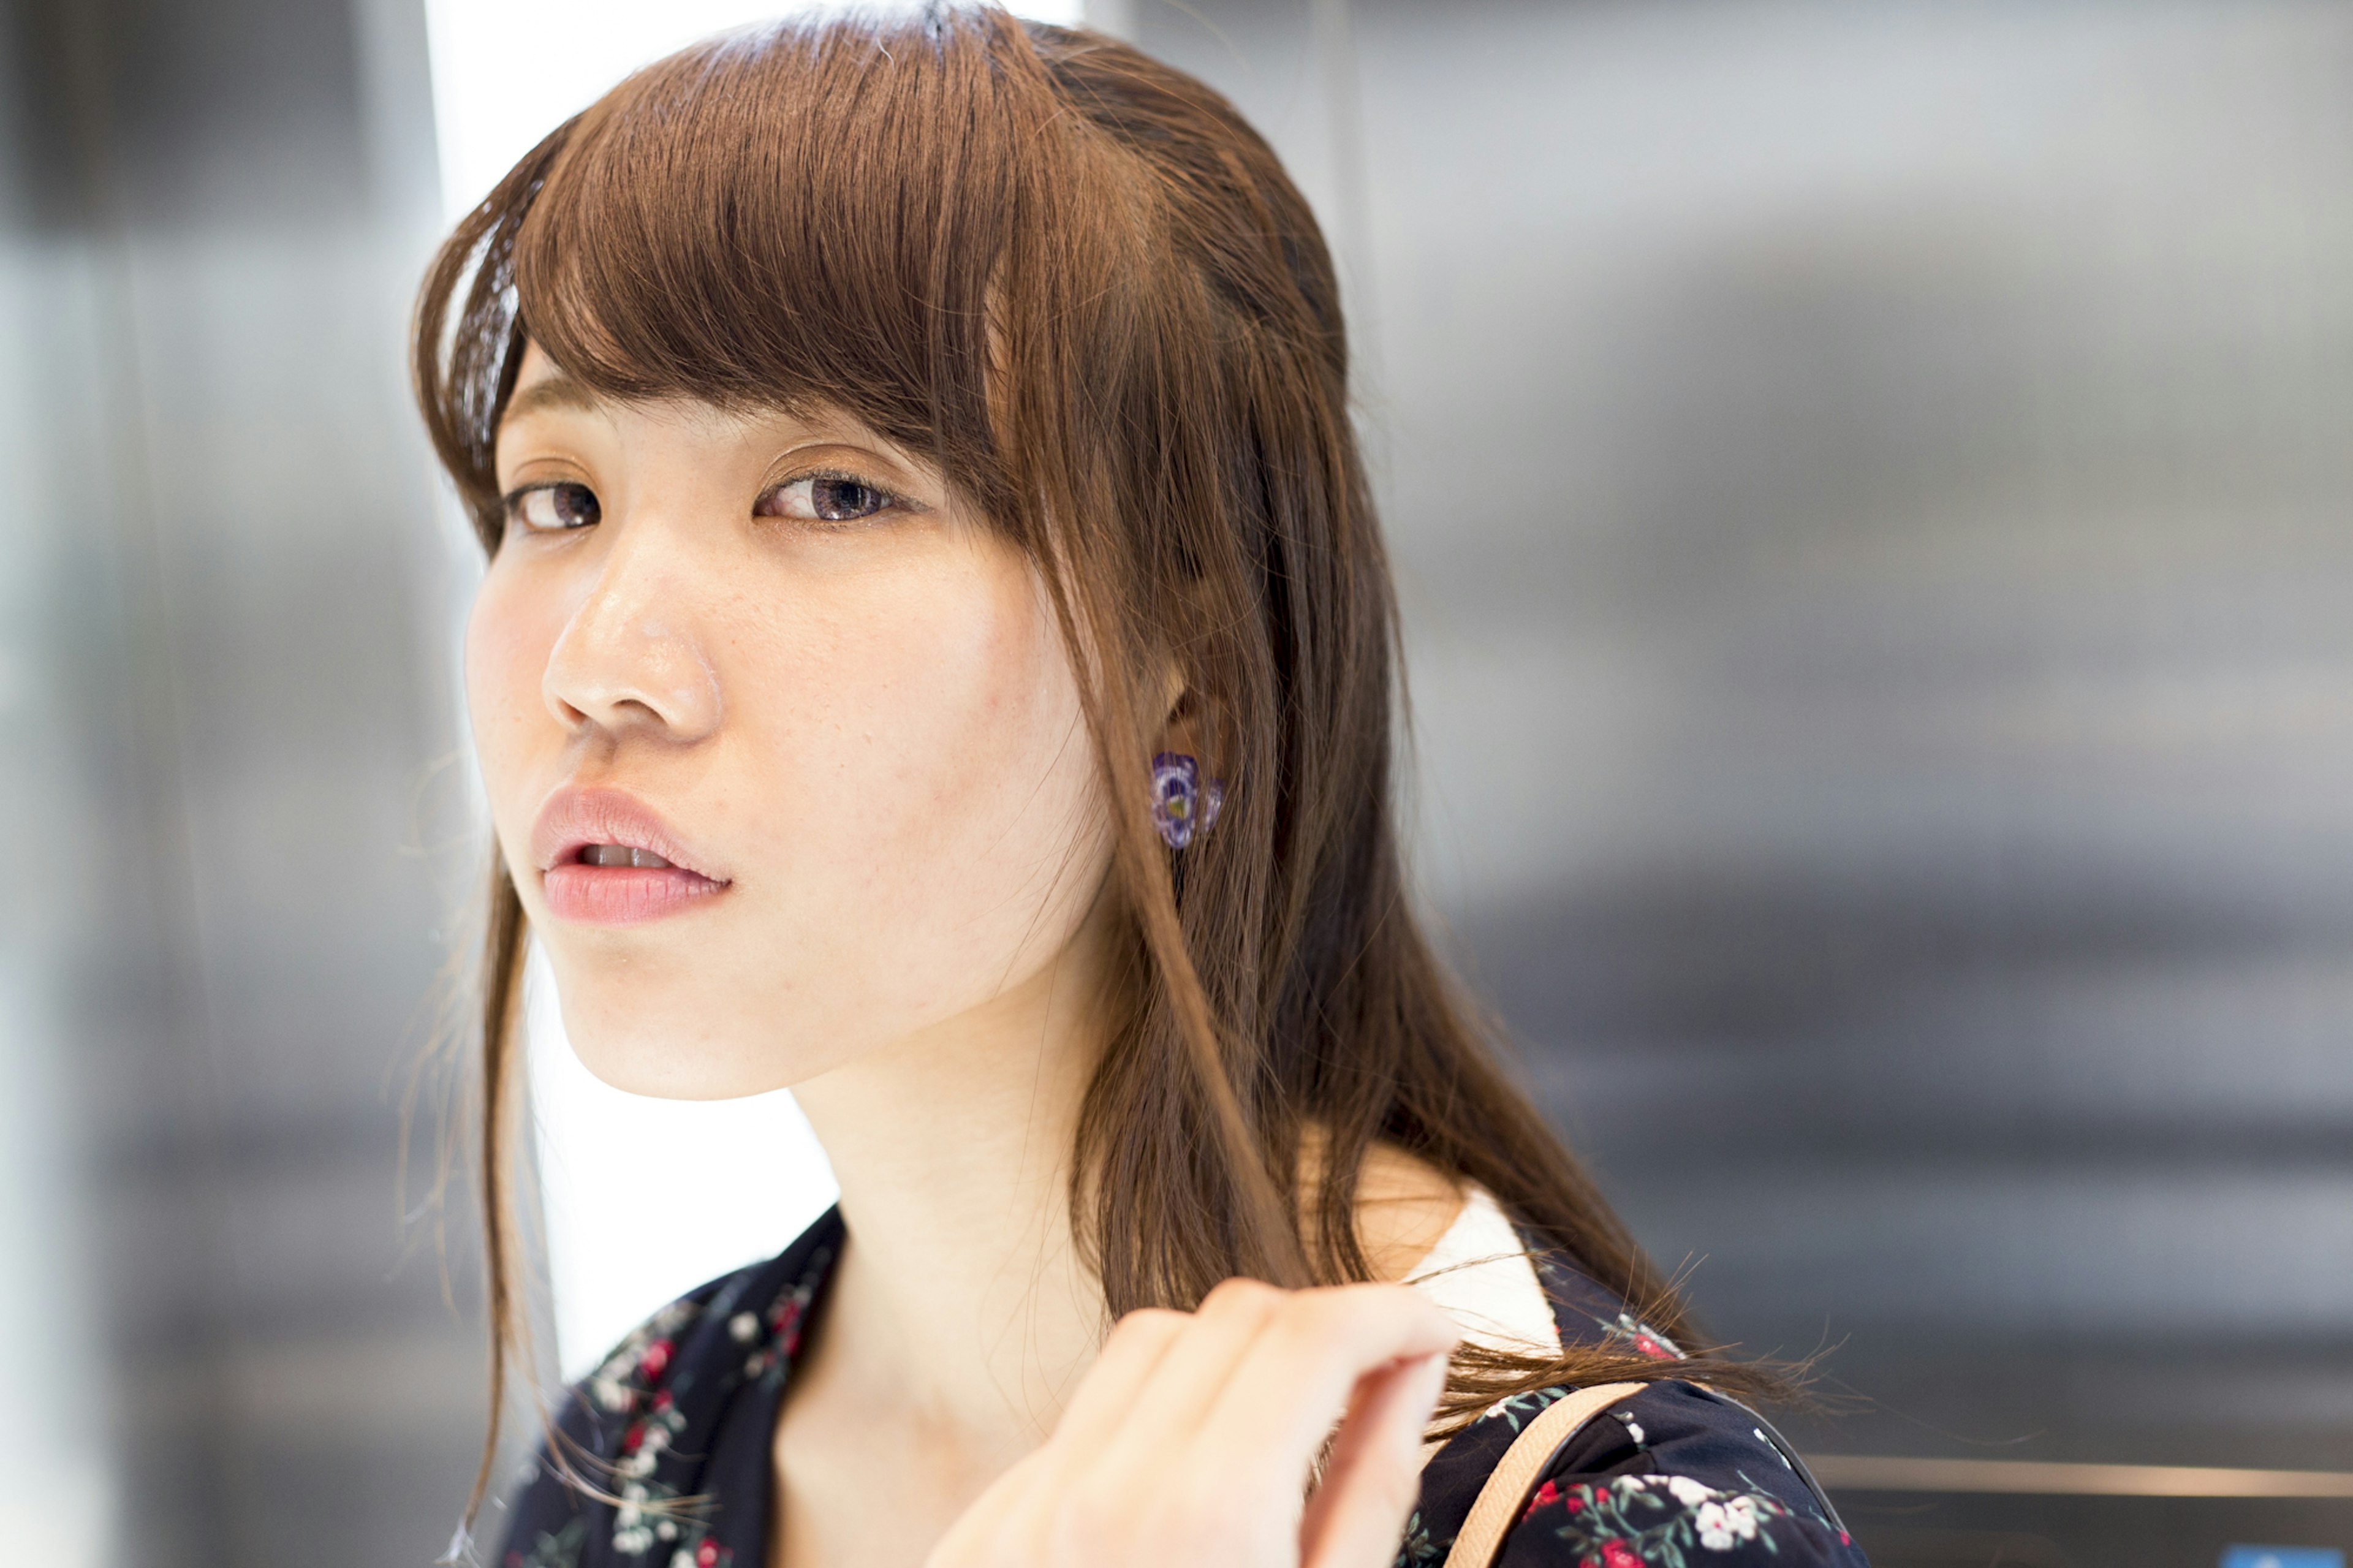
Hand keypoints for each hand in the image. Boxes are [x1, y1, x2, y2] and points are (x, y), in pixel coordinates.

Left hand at [926, 1278, 1458, 1567]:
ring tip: (1287, 1427)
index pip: (1310, 1334)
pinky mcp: (977, 1538)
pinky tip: (1188, 1498)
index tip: (1433, 1331)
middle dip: (1319, 1325)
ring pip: (1144, 1348)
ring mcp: (1024, 1510)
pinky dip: (1149, 1425)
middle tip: (1379, 1375)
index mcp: (1206, 1516)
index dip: (1389, 1312)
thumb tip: (1411, 1368)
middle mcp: (1102, 1491)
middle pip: (1231, 1318)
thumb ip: (1369, 1486)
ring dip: (1229, 1360)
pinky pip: (1077, 1428)